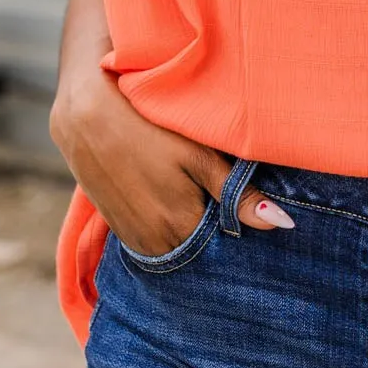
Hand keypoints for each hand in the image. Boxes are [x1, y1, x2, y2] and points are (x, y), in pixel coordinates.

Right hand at [50, 72, 292, 255]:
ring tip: (192, 193)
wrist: (85, 118)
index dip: (237, 226)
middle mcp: (157, 244)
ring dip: (190, 229)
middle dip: (216, 231)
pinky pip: (155, 241)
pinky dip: (168, 226)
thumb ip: (237, 194)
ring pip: (178, 246)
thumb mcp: (199, 156)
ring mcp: (135, 240)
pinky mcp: (119, 231)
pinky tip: (170, 197)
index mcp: (182, 227)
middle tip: (217, 195)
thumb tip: (282, 224)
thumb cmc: (149, 129)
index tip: (243, 206)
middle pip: (201, 249)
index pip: (226, 246)